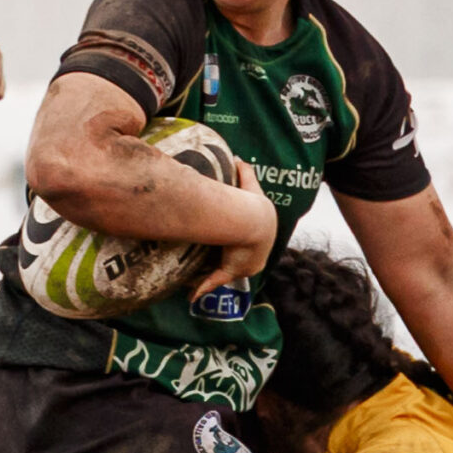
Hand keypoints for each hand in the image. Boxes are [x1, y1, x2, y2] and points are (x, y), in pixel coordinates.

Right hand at [192, 160, 277, 300]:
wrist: (251, 220)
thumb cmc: (251, 203)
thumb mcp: (249, 185)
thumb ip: (244, 171)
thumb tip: (237, 158)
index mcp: (260, 234)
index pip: (250, 239)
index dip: (239, 239)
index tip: (227, 238)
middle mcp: (254, 252)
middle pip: (239, 258)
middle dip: (227, 259)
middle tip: (210, 256)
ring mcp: (244, 263)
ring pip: (227, 270)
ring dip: (213, 274)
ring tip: (196, 275)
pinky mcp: (233, 270)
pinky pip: (216, 281)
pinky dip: (205, 287)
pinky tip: (192, 294)